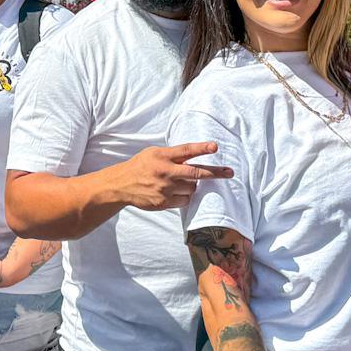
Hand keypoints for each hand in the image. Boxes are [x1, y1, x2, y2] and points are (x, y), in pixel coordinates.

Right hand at [114, 142, 229, 210]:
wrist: (121, 184)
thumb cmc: (141, 166)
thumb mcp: (154, 153)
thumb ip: (174, 155)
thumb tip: (196, 156)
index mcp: (162, 156)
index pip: (186, 150)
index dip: (202, 148)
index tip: (215, 147)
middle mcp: (165, 172)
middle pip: (195, 173)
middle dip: (215, 173)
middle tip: (229, 173)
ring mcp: (164, 188)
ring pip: (192, 188)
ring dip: (191, 186)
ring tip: (178, 182)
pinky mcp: (163, 202)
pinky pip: (184, 201)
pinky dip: (184, 197)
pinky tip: (173, 192)